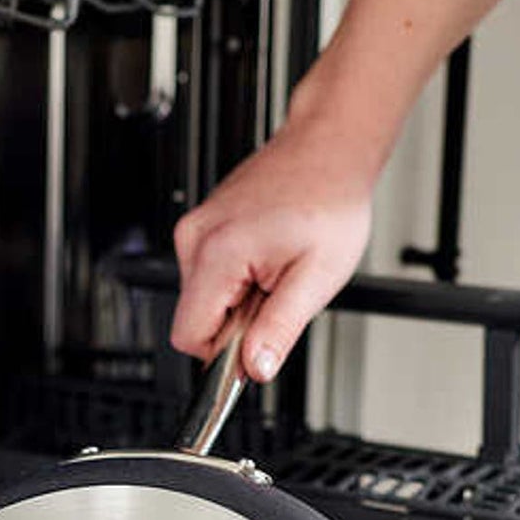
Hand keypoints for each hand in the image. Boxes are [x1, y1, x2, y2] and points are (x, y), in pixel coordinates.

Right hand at [170, 116, 373, 382]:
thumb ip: (279, 330)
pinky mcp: (203, 226)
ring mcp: (196, 229)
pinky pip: (208, 275)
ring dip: (238, 300)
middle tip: (278, 293)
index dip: (224, 353)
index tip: (257, 342)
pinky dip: (237, 279)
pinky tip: (267, 256)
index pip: (189, 336)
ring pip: (202, 299)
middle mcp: (196, 238)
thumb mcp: (316, 279)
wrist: (330, 150)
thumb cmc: (329, 202)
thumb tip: (255, 370)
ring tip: (275, 270)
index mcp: (218, 253)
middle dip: (236, 323)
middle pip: (195, 319)